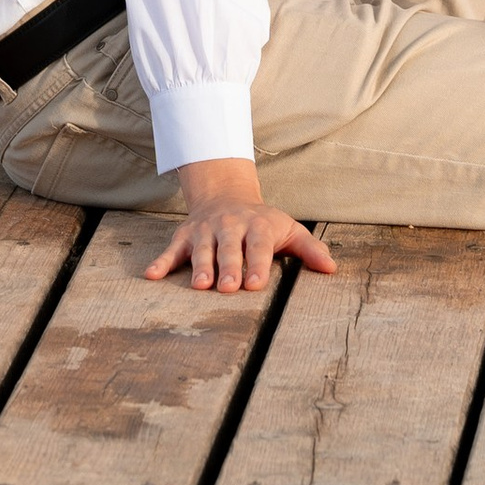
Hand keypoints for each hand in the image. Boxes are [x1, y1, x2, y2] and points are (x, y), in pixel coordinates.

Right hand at [145, 159, 335, 292]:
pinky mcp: (184, 237)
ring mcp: (205, 231)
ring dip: (200, 266)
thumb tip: (332, 268)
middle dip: (229, 267)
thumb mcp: (288, 230)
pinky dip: (162, 262)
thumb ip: (309, 249)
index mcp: (257, 227)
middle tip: (229, 287)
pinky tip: (152, 276)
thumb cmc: (262, 223)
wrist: (225, 197)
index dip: (258, 264)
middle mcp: (230, 227)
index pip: (259, 247)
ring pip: (202, 249)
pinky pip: (171, 250)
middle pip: (229, 249)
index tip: (256, 284)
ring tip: (200, 286)